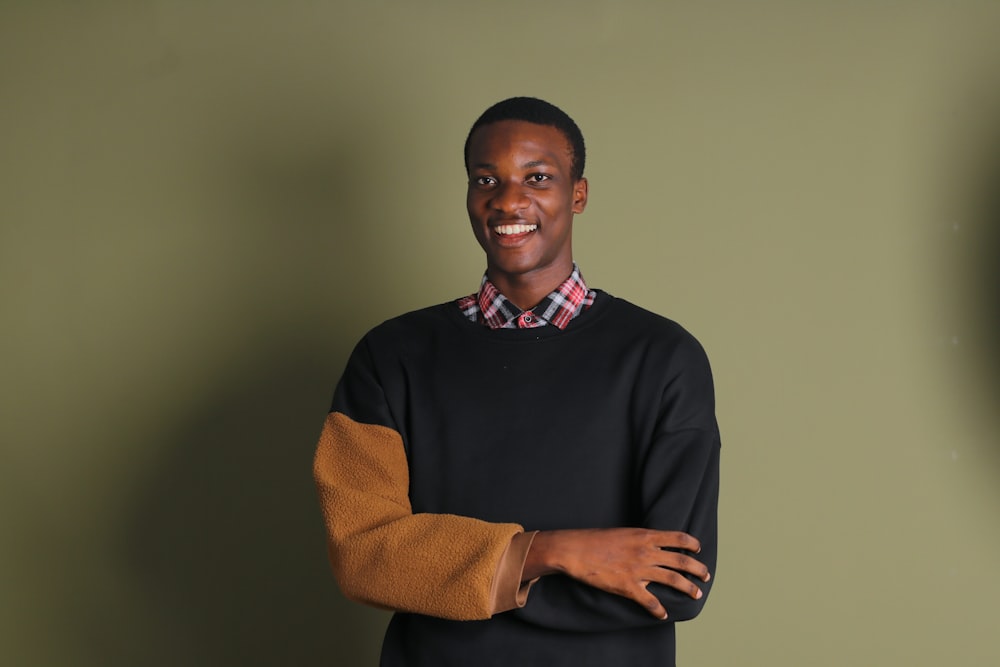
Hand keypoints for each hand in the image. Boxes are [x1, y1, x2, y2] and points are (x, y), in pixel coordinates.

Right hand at [523, 528, 709, 619]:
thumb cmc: (596, 539)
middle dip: (698, 569)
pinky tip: (663, 614)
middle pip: (681, 561)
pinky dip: (659, 610)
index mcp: (645, 536)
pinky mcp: (628, 587)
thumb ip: (641, 540)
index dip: (692, 544)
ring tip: (696, 593)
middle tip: (706, 575)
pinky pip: (650, 601)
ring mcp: (638, 570)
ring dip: (688, 587)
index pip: (678, 538)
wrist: (575, 550)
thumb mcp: (623, 533)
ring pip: (673, 580)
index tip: (698, 549)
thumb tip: (653, 547)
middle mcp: (646, 552)